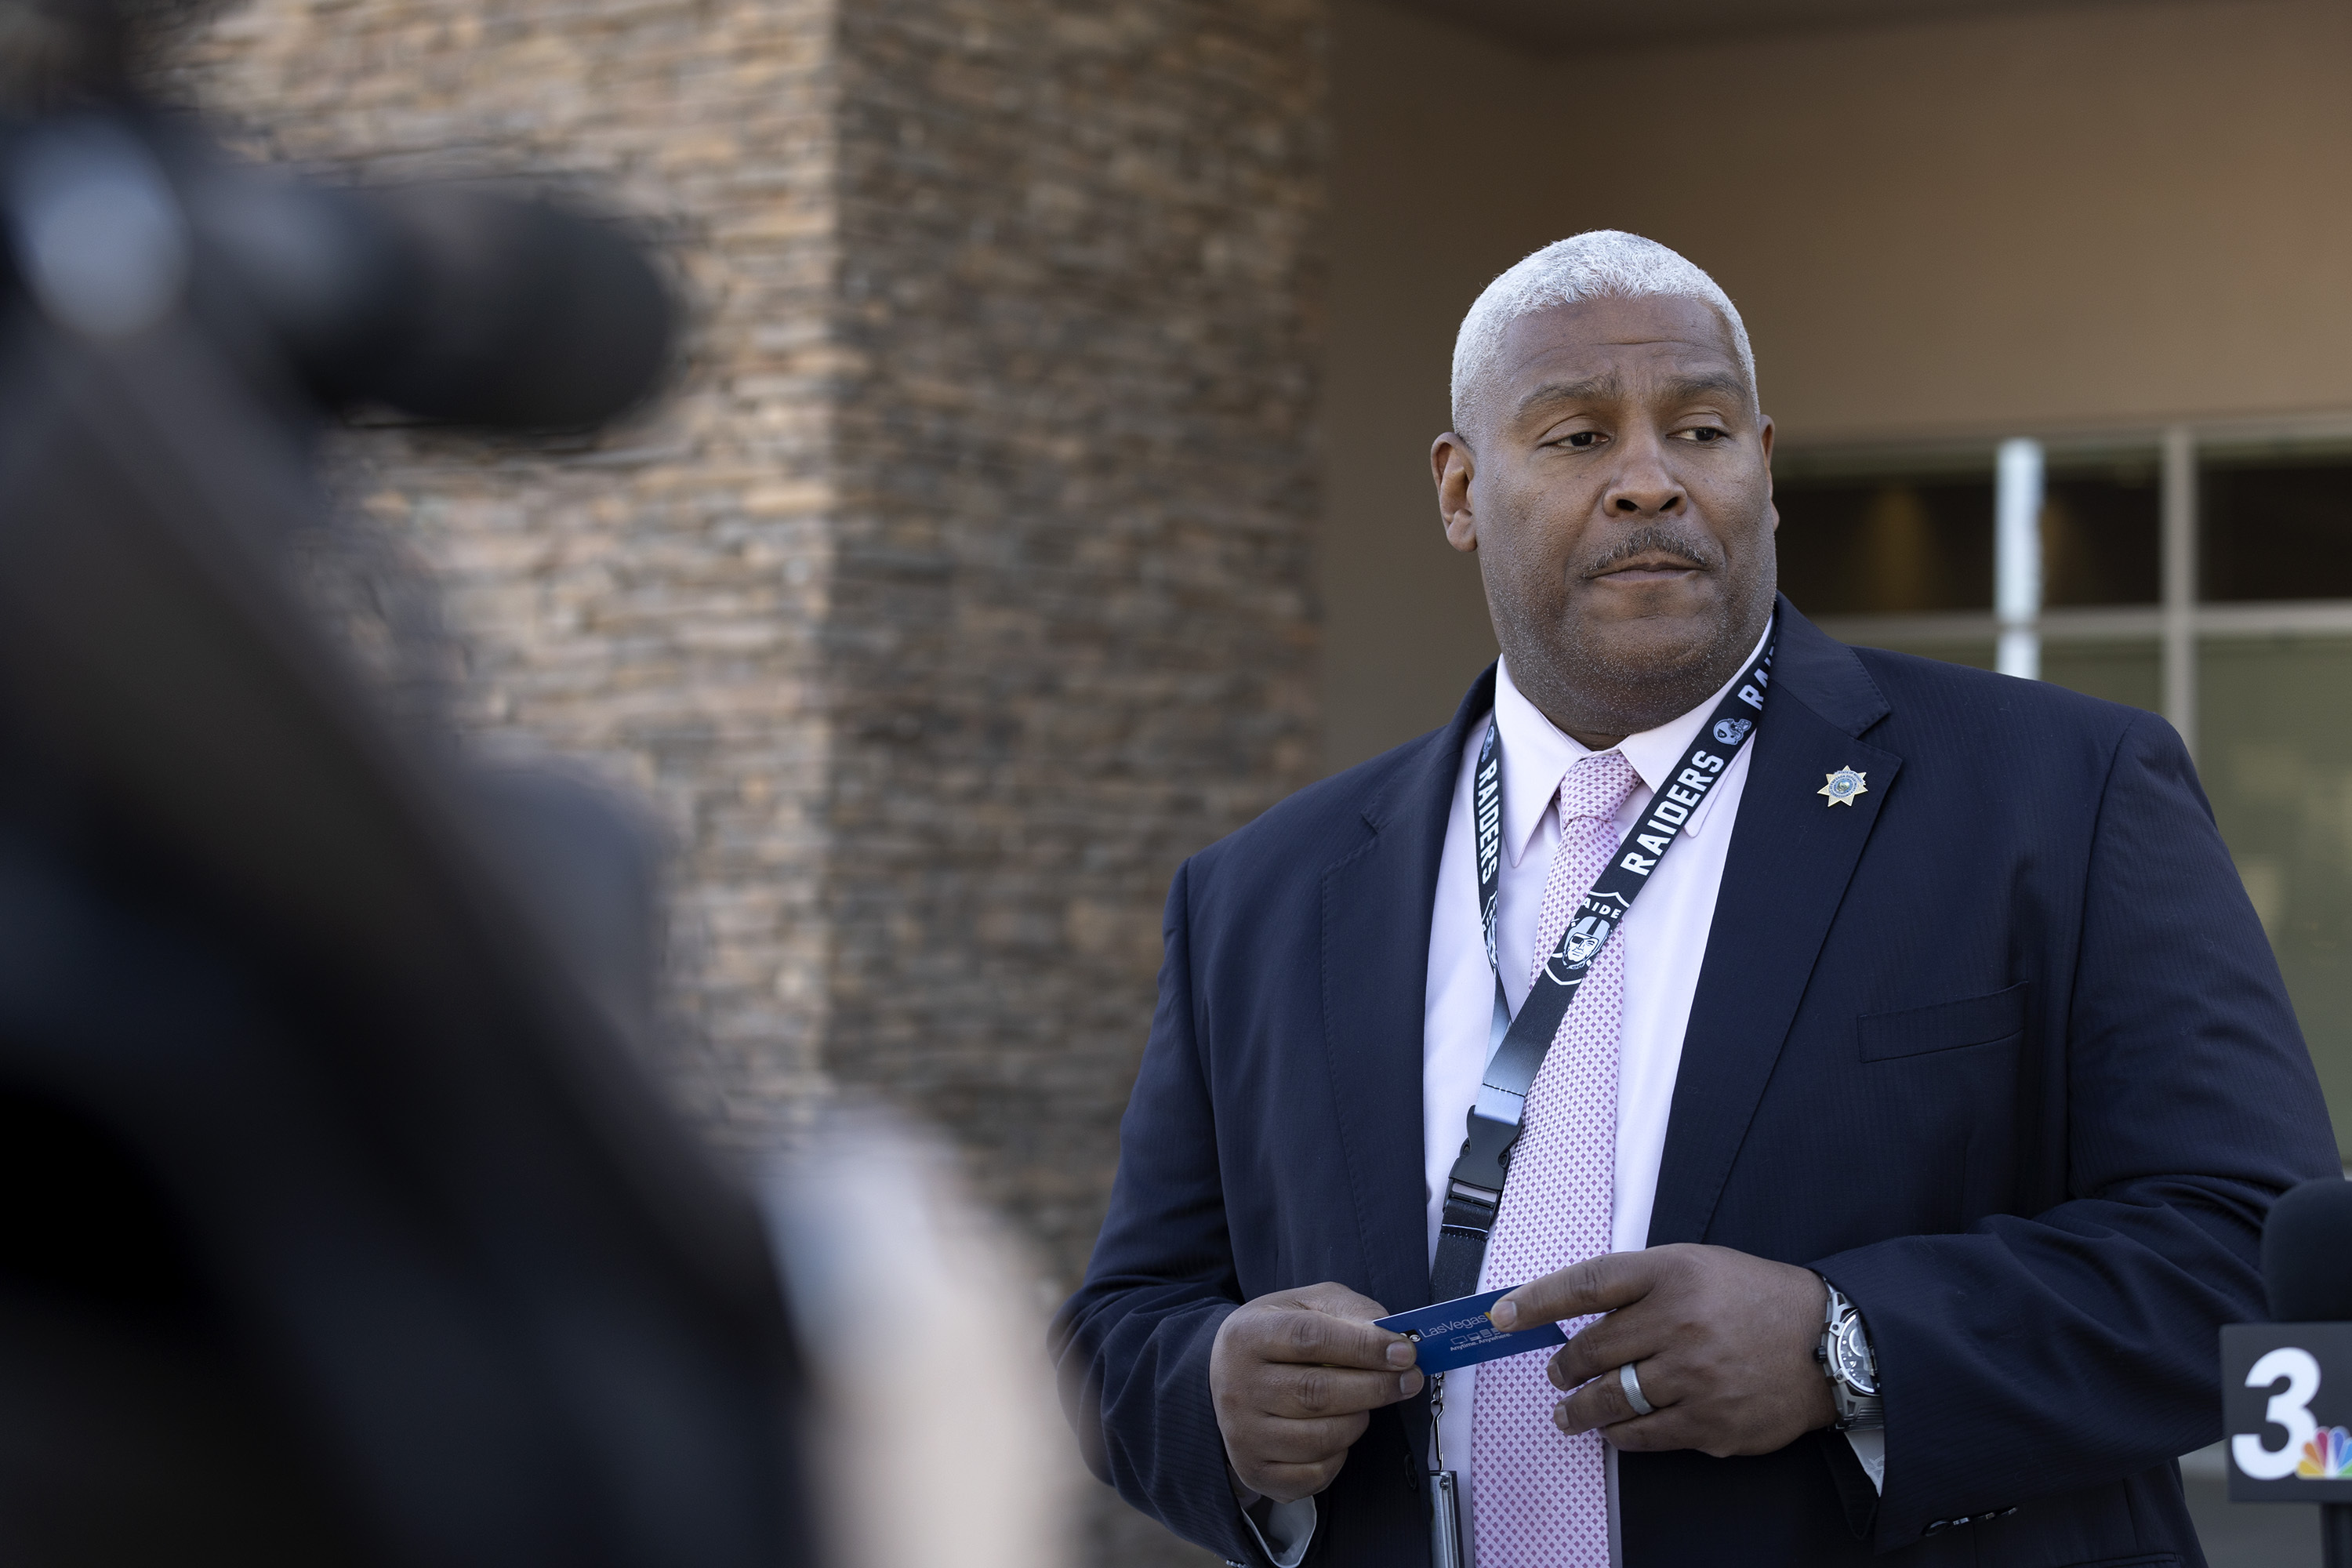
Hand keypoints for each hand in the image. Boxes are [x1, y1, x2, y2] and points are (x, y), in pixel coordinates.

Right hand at [1210, 1281, 1423, 1503]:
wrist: (1228, 1378)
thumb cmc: (1277, 1337)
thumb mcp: (1306, 1306)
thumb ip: (1348, 1312)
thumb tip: (1392, 1338)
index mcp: (1247, 1335)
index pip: (1309, 1339)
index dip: (1363, 1346)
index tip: (1404, 1352)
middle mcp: (1237, 1387)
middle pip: (1316, 1393)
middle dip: (1375, 1387)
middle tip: (1410, 1380)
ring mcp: (1243, 1435)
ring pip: (1320, 1438)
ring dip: (1358, 1421)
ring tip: (1365, 1404)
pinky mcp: (1255, 1470)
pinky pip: (1314, 1474)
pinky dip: (1339, 1457)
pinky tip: (1339, 1433)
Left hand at [1488, 1244, 1834, 1457]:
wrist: (1828, 1343)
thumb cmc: (1754, 1298)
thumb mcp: (1696, 1266)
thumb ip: (1639, 1284)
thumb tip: (1577, 1309)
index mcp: (1672, 1274)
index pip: (1586, 1284)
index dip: (1537, 1300)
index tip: (1503, 1315)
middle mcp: (1680, 1323)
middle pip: (1591, 1350)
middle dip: (1563, 1366)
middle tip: (1557, 1373)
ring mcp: (1695, 1378)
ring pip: (1611, 1399)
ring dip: (1578, 1409)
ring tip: (1568, 1412)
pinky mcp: (1711, 1424)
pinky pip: (1644, 1436)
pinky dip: (1620, 1435)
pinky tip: (1613, 1430)